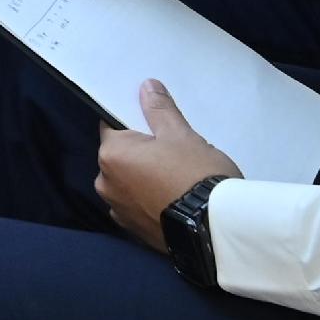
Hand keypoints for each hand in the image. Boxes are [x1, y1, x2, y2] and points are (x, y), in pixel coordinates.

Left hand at [95, 80, 241, 249]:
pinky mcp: (135, 232)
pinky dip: (151, 201)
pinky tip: (174, 200)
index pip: (113, 128)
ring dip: (144, 179)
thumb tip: (146, 86)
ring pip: (129, 183)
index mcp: (111, 156)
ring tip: (177, 178)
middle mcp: (106, 185)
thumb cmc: (194, 175)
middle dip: (141, 153)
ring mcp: (119, 211)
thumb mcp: (180, 134)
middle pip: (121, 157)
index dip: (133, 123)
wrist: (214, 229)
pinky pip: (138, 206)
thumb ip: (159, 110)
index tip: (155, 126)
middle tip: (174, 152)